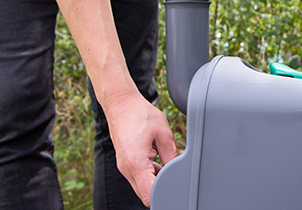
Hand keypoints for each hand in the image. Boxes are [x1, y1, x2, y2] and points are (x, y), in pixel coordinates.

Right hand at [106, 93, 178, 207]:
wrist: (121, 104)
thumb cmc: (140, 114)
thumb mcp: (163, 133)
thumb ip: (172, 157)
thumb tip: (180, 172)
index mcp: (136, 163)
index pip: (149, 196)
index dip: (164, 196)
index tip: (174, 187)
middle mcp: (126, 169)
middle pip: (145, 194)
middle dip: (161, 187)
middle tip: (172, 172)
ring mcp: (123, 167)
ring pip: (141, 186)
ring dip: (154, 179)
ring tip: (163, 159)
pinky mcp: (124, 162)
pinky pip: (138, 176)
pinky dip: (148, 173)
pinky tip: (156, 157)